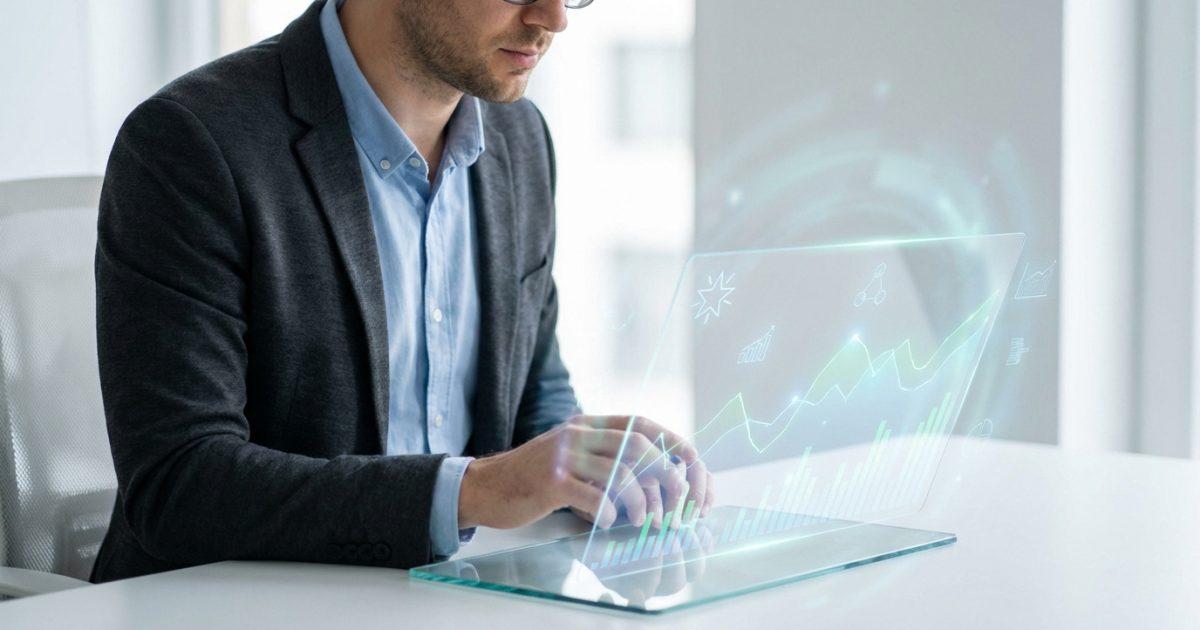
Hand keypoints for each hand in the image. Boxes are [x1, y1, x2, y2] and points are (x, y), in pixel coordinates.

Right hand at [458, 415, 714, 530]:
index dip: (672, 442)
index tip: (694, 465)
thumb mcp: (573, 456)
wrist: (485, 487)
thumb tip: (656, 473)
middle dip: (665, 476)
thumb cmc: (535, 478)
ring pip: (619, 472)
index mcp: (588, 425)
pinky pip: (591, 496)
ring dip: (639, 501)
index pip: (642, 424)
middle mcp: (578, 433)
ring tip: (641, 521)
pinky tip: (606, 523)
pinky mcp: (549, 481)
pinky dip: (606, 513)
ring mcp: (563, 456)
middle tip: (676, 505)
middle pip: (637, 446)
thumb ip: (605, 456)